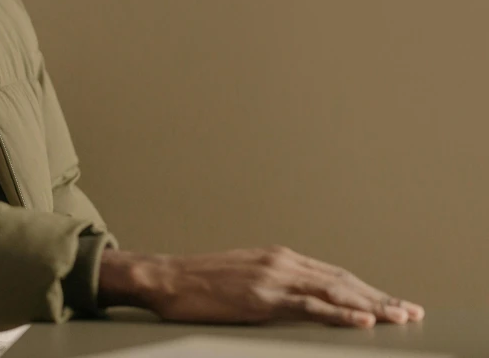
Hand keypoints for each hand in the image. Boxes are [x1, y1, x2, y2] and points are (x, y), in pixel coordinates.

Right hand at [97, 245, 424, 327]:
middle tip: (411, 311)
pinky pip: (310, 306)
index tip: (390, 301)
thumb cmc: (198, 281)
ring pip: (335, 291)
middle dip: (380, 296)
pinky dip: (341, 313)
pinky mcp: (262, 297)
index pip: (334, 275)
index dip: (366, 289)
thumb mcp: (242, 276)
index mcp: (279, 257)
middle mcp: (282, 261)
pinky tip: (363, 320)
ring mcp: (274, 277)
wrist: (166, 277)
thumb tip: (295, 298)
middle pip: (343, 281)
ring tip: (400, 316)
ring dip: (372, 305)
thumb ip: (272, 283)